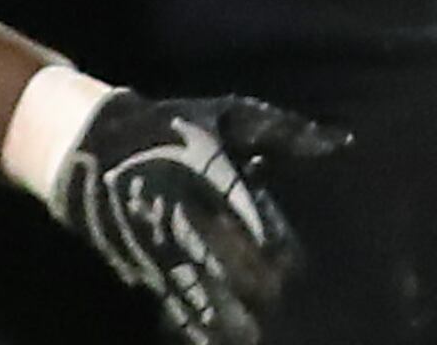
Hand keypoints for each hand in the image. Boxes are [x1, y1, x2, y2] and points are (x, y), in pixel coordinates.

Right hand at [58, 90, 350, 344]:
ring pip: (193, 280)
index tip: (290, 259)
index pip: (240, 205)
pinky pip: (169, 294)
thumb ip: (285, 131)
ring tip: (251, 334)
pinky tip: (212, 339)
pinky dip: (190, 319)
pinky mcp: (142, 260)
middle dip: (248, 277)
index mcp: (204, 168)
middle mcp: (180, 206)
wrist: (94, 144)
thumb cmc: (175, 125)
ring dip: (222, 310)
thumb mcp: (229, 115)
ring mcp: (158, 237)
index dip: (265, 233)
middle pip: (216, 248)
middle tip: (278, 298)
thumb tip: (342, 141)